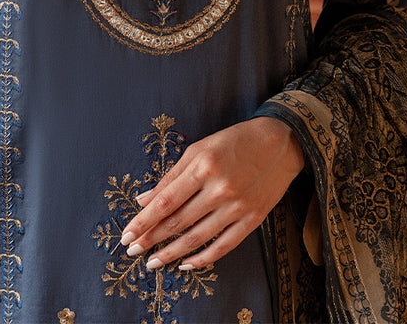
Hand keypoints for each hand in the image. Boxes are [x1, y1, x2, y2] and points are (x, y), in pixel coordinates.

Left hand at [120, 117, 304, 270]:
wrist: (280, 142)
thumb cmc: (234, 142)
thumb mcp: (199, 149)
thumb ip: (172, 175)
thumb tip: (145, 200)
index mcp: (203, 166)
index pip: (165, 201)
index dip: (143, 221)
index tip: (127, 235)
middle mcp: (219, 188)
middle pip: (178, 222)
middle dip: (152, 239)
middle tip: (133, 251)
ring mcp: (237, 207)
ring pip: (197, 238)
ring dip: (172, 253)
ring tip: (153, 262)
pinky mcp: (252, 220)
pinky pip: (223, 246)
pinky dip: (203, 258)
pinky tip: (186, 264)